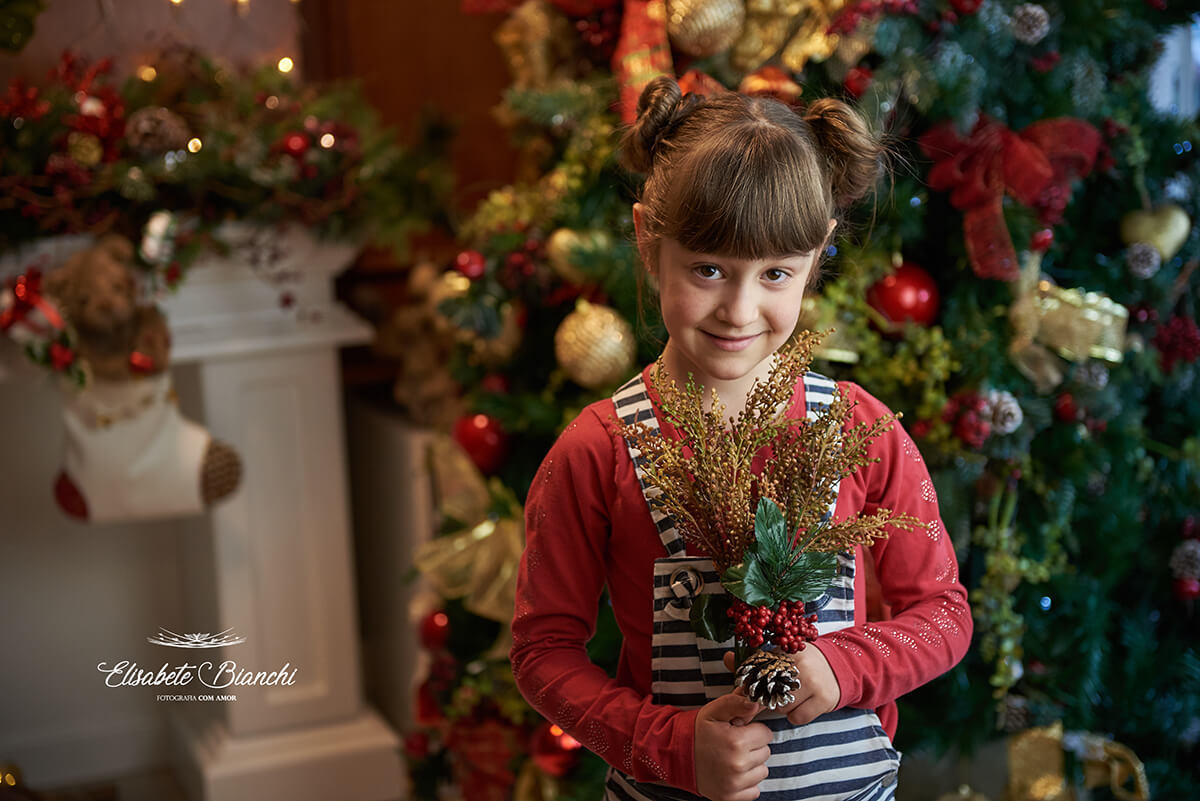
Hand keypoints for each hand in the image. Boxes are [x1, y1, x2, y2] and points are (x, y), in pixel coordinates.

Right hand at [694, 693, 772, 800]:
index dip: (753, 730)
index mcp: (735, 742)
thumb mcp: (714, 711)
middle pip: (766, 753)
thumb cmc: (698, 733)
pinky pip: (754, 790)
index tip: (740, 731)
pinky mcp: (730, 797)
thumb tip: (755, 704)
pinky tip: (731, 773)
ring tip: (731, 758)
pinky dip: (746, 782)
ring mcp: (734, 784)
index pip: (766, 734)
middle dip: (752, 746)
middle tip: (733, 744)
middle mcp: (737, 765)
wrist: (677, 755)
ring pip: (762, 771)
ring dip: (751, 765)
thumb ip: (737, 703)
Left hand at [724, 646, 839, 725]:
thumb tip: (727, 658)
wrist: (839, 667)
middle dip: (763, 699)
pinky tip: (803, 705)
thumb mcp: (780, 656)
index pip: (757, 671)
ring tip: (790, 697)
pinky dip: (796, 716)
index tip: (744, 695)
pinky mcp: (824, 699)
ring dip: (781, 707)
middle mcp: (799, 665)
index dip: (748, 686)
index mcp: (785, 651)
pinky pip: (797, 718)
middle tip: (765, 700)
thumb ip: (753, 660)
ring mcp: (813, 682)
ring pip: (781, 707)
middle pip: (767, 692)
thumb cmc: (803, 664)